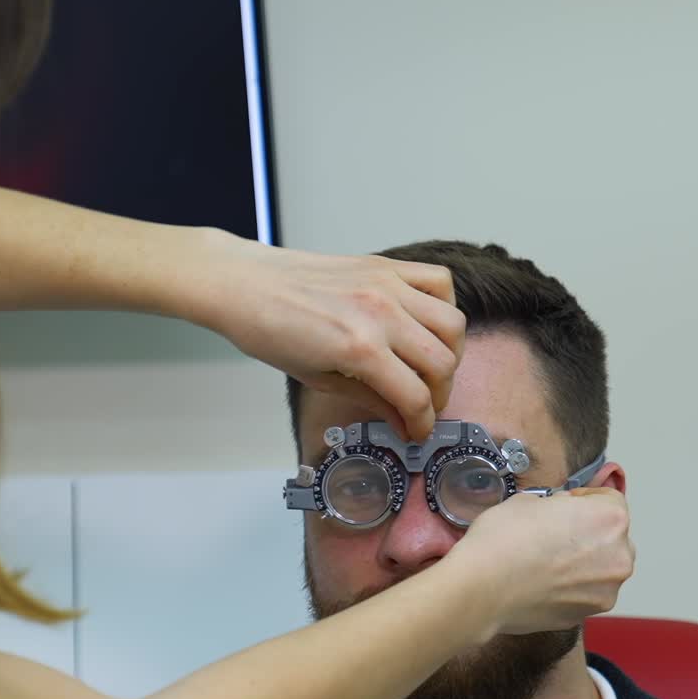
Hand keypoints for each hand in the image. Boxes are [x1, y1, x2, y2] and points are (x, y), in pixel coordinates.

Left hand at [189, 231, 465, 440]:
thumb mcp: (319, 380)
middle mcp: (381, 314)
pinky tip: (425, 322)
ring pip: (452, 323)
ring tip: (429, 366)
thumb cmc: (270, 333)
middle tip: (423, 405)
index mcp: (359, 350)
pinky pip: (438, 281)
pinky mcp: (385, 266)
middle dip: (439, 394)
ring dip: (449, 352)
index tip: (417, 432)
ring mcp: (387, 286)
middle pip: (442, 363)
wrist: (245, 285)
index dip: (422, 424)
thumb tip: (402, 422)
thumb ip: (370, 400)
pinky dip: (443, 304)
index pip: (415, 397)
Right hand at [450, 488, 634, 635]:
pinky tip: (542, 583)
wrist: (480, 588)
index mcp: (611, 518)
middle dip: (589, 534)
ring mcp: (605, 590)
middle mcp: (618, 556)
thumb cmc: (502, 542)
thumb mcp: (528, 501)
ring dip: (582, 564)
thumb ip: (557, 505)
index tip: (566, 506)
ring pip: (601, 569)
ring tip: (546, 563)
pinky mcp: (586, 615)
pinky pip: (584, 594)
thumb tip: (559, 513)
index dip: (583, 500)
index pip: (610, 499)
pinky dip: (569, 588)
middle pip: (612, 538)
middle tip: (555, 536)